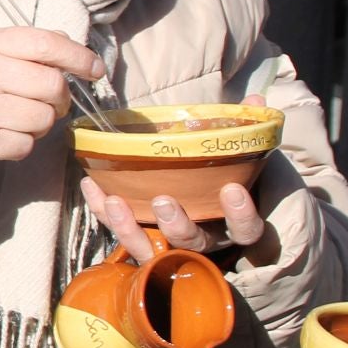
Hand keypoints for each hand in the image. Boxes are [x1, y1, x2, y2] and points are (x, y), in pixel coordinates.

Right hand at [0, 28, 103, 170]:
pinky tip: (4, 135)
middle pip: (53, 86)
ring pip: (45, 119)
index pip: (44, 43)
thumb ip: (27, 46)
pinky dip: (23, 144)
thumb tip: (72, 47)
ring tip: (19, 119)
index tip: (94, 68)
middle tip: (49, 102)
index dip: (77, 56)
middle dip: (60, 99)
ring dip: (41, 124)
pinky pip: (27, 145)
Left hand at [79, 92, 275, 263]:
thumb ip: (245, 130)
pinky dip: (102, 212)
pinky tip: (91, 185)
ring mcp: (167, 243)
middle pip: (192, 244)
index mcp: (230, 223)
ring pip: (150, 249)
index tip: (232, 190)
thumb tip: (256, 98)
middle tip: (162, 200)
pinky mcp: (138, 238)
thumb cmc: (218, 175)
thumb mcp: (235, 155)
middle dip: (177, 226)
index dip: (241, 216)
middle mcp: (201, 239)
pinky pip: (119, 232)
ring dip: (130, 228)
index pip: (245, 231)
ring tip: (115, 201)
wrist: (196, 192)